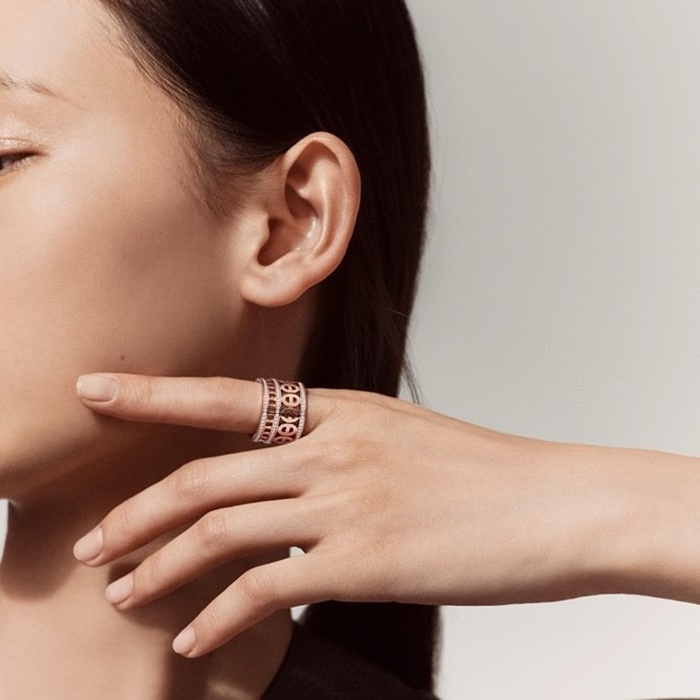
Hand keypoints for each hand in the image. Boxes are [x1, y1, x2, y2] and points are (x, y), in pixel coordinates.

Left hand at [71, 373, 679, 657]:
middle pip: (204, 476)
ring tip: (123, 592)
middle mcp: (331, 448)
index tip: (94, 389)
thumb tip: (283, 482)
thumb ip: (335, 449)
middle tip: (90, 541)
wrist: (553, 504)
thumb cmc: (480, 473)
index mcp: (338, 409)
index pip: (224, 397)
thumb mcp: (398, 436)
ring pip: (220, 530)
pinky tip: (193, 636)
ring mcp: (345, 502)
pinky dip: (219, 616)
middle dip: (136, 511)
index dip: (151, 392)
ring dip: (160, 565)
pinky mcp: (364, 559)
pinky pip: (265, 589)